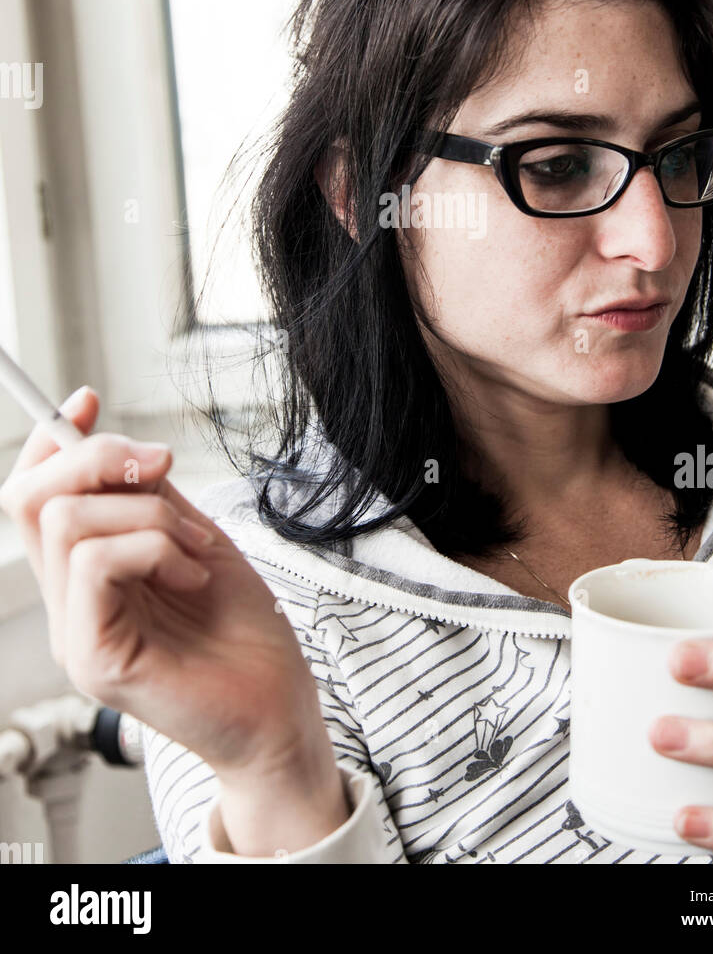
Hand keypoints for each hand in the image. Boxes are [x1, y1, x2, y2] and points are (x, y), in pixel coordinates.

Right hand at [0, 386, 335, 789]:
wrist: (282, 710)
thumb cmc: (246, 635)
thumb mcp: (195, 540)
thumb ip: (151, 500)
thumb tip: (122, 448)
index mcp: (85, 578)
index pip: (32, 497)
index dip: (51, 441)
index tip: (87, 401)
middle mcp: (68, 606)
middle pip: (31, 497)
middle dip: (98, 456)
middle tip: (161, 467)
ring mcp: (76, 634)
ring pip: (65, 520)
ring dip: (147, 512)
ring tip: (194, 547)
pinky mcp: (96, 659)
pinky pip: (95, 563)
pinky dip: (153, 547)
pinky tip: (191, 575)